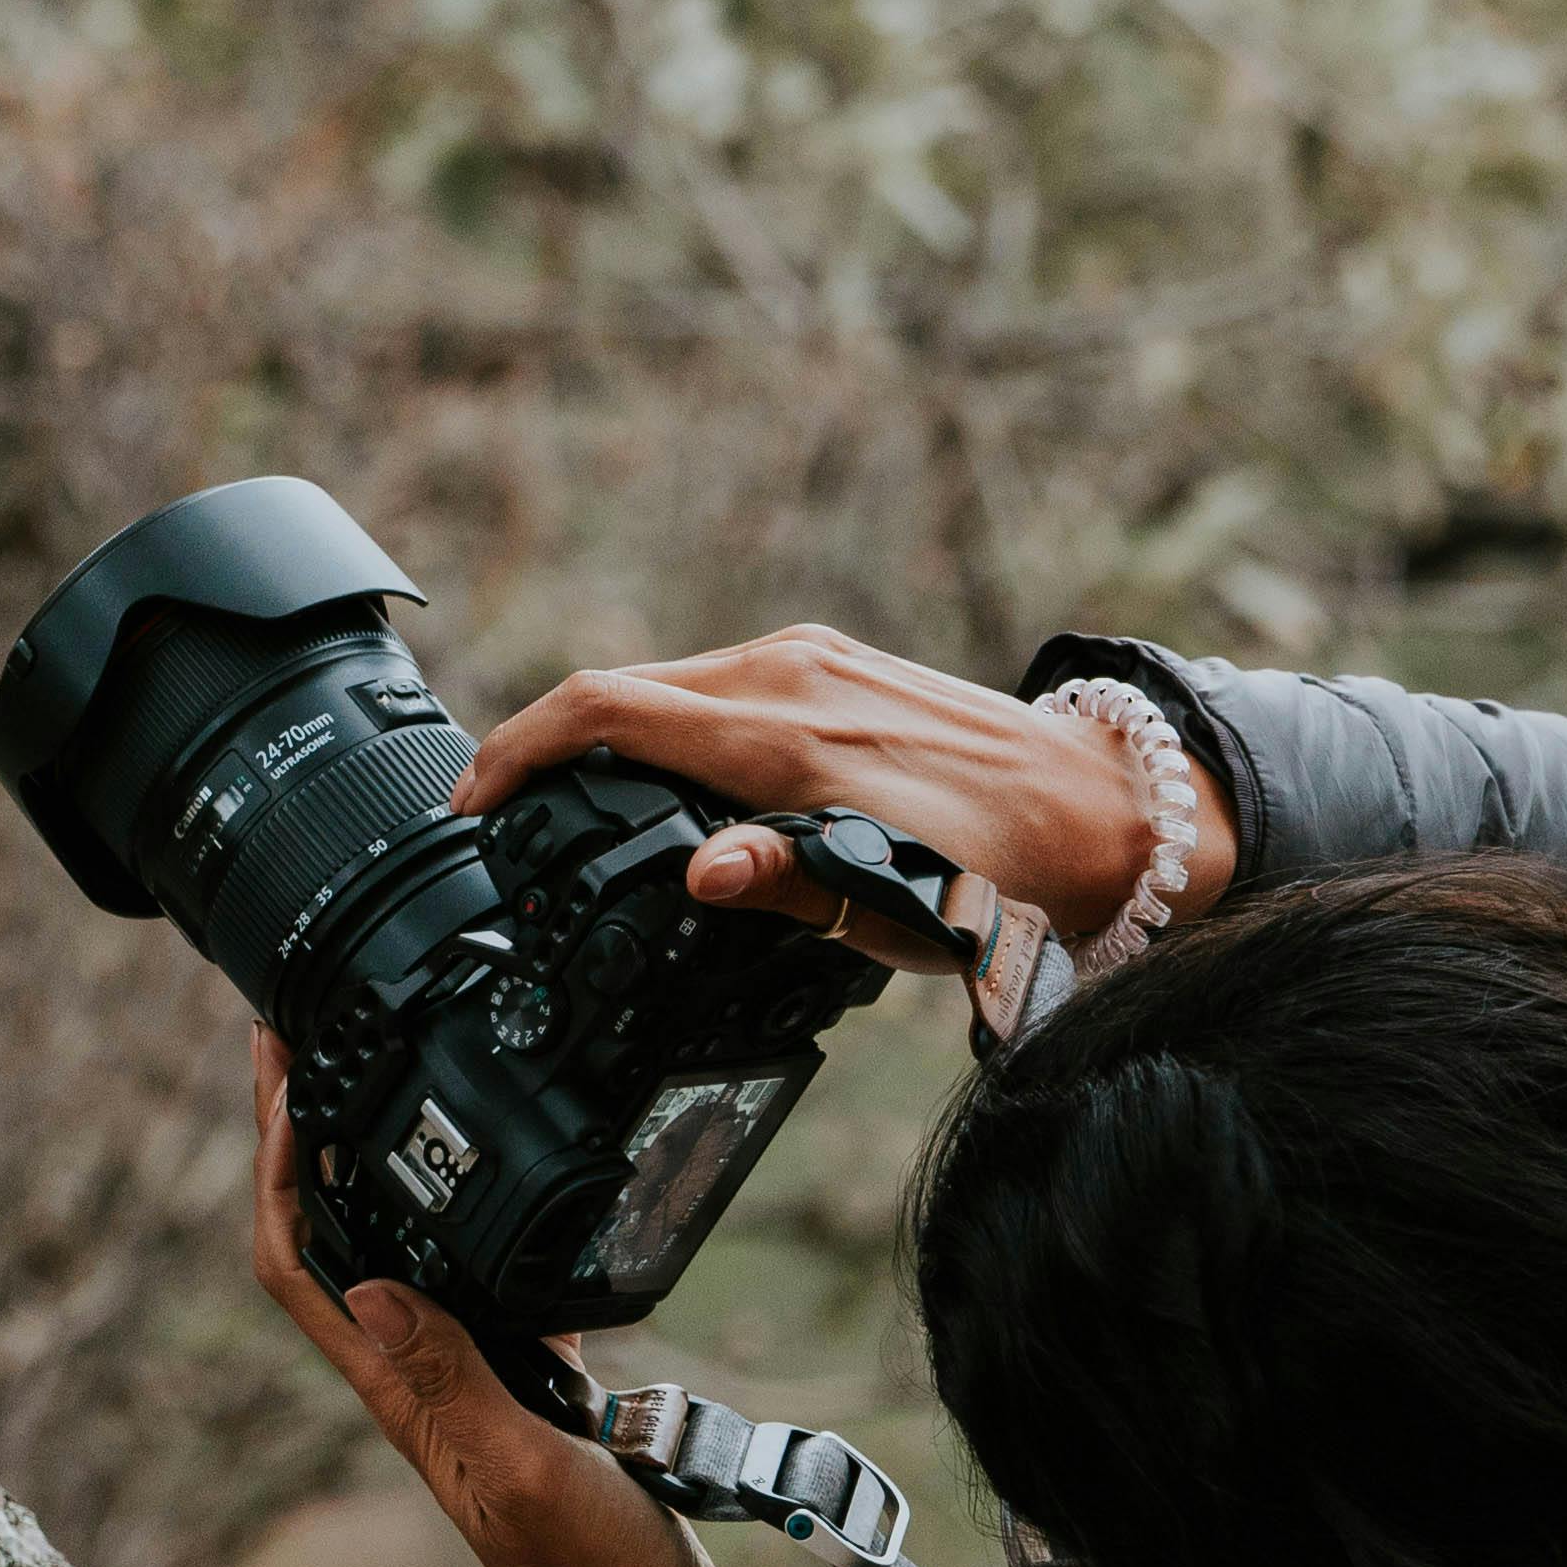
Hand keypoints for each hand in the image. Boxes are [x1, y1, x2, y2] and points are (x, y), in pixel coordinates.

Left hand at [246, 1033, 735, 1566]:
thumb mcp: (520, 1466)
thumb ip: (452, 1381)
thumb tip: (370, 1288)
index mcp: (401, 1393)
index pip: (299, 1267)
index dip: (272, 1171)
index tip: (276, 1081)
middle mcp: (421, 1380)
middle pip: (333, 1240)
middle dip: (304, 1143)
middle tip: (302, 1044)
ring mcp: (473, 1382)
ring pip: (407, 1251)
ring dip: (381, 1168)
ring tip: (382, 1084)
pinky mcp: (532, 1387)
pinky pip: (494, 1287)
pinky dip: (491, 1224)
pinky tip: (521, 1184)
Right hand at [449, 627, 1235, 969]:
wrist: (1091, 807)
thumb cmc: (999, 874)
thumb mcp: (889, 909)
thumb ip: (784, 885)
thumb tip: (700, 874)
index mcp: (787, 740)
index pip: (610, 714)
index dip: (523, 752)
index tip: (475, 799)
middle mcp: (791, 677)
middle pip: (624, 692)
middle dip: (552, 748)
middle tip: (509, 814)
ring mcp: (812, 658)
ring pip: (671, 683)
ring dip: (613, 735)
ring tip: (580, 802)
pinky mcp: (832, 659)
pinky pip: (719, 680)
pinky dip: (672, 721)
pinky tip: (668, 771)